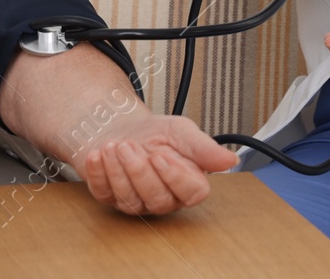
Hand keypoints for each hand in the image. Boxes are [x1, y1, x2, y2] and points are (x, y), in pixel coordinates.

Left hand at [79, 112, 238, 215]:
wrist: (123, 126)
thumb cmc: (155, 133)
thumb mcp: (182, 132)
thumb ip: (204, 147)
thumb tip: (231, 160)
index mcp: (187, 183)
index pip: (191, 193)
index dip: (175, 177)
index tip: (161, 156)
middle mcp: (163, 198)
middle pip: (157, 198)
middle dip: (139, 170)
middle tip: (129, 145)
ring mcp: (136, 202)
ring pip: (130, 199)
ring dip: (118, 168)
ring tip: (114, 144)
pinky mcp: (111, 198)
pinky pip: (104, 193)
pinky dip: (98, 172)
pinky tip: (98, 154)